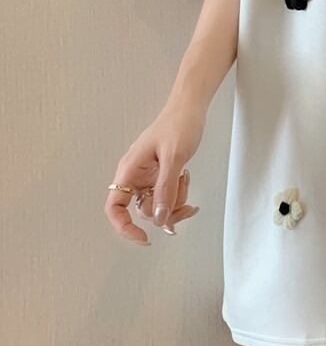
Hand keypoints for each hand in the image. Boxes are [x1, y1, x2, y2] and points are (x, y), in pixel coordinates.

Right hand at [105, 103, 205, 245]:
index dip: (124, 227)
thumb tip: (159, 218)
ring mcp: (148, 176)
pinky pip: (166, 194)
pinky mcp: (160, 174)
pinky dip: (178, 194)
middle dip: (165, 212)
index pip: (114, 207)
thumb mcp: (174, 157)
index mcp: (129, 170)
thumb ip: (166, 189)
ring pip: (157, 205)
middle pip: (143, 211)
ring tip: (186, 180)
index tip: (144, 238)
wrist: (190, 107)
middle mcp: (135, 175)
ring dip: (175, 201)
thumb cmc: (178, 124)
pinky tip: (186, 179)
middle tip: (187, 208)